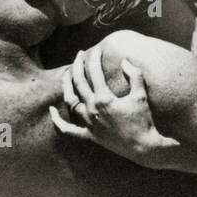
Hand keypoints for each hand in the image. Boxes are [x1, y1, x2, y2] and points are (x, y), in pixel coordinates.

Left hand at [50, 45, 179, 166]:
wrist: (143, 147)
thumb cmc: (144, 120)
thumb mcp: (141, 95)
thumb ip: (134, 75)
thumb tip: (125, 60)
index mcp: (104, 99)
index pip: (95, 73)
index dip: (95, 58)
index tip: (97, 49)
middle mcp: (92, 110)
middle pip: (79, 83)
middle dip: (78, 65)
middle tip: (79, 54)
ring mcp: (88, 123)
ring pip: (70, 101)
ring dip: (66, 85)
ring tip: (67, 74)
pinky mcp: (89, 135)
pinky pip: (68, 129)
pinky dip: (58, 120)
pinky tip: (52, 110)